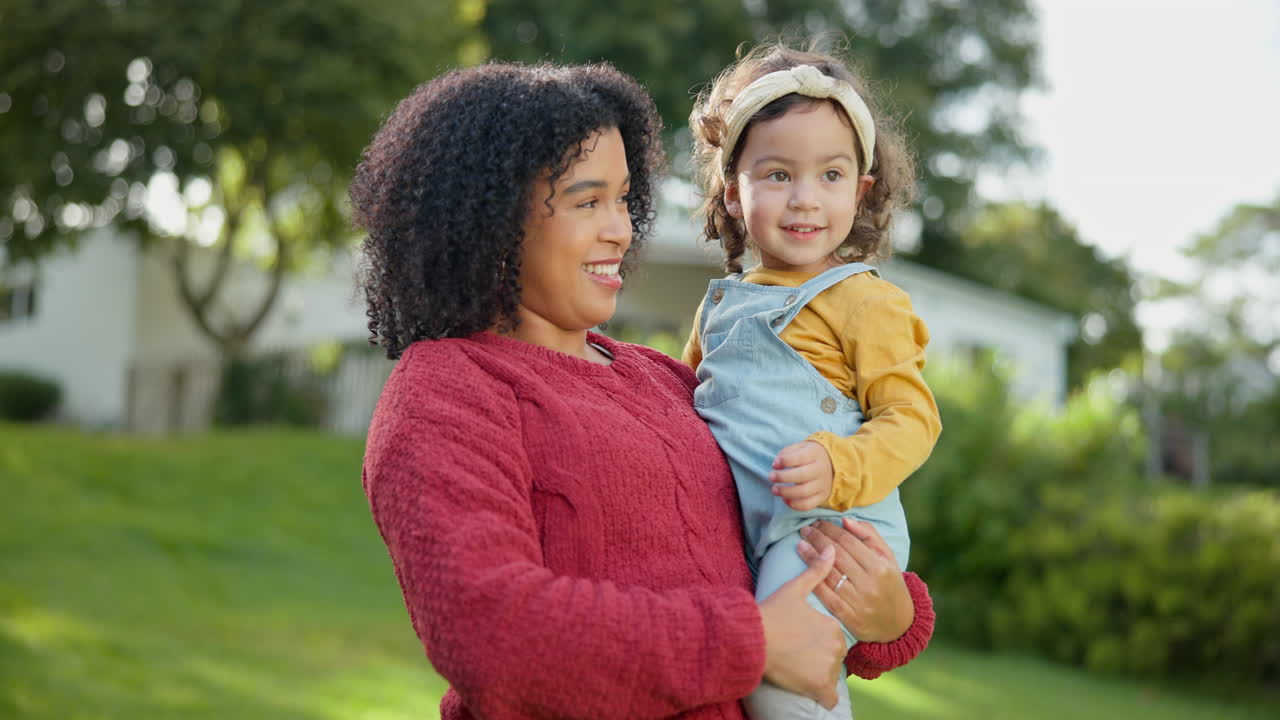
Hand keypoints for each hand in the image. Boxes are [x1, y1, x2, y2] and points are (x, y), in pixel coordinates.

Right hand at [758, 546, 845, 708]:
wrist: (752, 638)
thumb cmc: (771, 613)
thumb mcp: (794, 589)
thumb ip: (816, 570)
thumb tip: (830, 549)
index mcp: (833, 626)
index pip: (832, 638)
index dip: (816, 639)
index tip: (799, 639)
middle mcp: (836, 647)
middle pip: (832, 658)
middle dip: (819, 657)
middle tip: (796, 654)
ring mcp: (829, 668)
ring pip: (829, 676)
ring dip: (818, 675)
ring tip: (796, 667)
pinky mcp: (819, 686)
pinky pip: (828, 698)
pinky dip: (821, 695)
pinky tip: (808, 688)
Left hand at [770, 441, 833, 510]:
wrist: (831, 464)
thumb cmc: (809, 455)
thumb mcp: (800, 447)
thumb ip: (787, 453)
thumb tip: (776, 464)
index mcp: (815, 454)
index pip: (800, 457)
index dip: (784, 461)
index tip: (775, 464)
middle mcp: (821, 469)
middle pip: (801, 476)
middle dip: (782, 477)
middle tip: (771, 477)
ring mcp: (822, 485)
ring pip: (804, 492)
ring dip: (785, 492)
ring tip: (774, 489)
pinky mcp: (822, 497)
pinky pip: (808, 505)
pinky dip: (794, 504)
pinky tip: (784, 499)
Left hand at [797, 519, 912, 642]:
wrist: (899, 625)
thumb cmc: (890, 584)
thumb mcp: (888, 558)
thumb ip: (870, 536)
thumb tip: (846, 521)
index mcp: (881, 567)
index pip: (848, 542)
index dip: (830, 530)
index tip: (818, 523)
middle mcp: (870, 585)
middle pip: (837, 556)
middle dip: (818, 539)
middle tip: (805, 530)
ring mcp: (860, 603)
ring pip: (829, 575)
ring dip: (811, 557)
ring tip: (800, 544)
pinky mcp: (851, 619)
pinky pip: (828, 597)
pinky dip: (814, 582)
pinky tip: (804, 569)